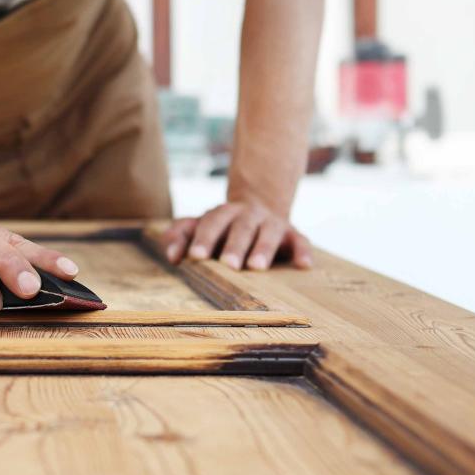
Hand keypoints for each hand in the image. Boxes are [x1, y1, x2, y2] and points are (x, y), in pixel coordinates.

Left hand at [162, 201, 311, 270]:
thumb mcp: (200, 226)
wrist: (259, 207)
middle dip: (234, 246)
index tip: (196, 255)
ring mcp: (271, 224)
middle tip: (228, 264)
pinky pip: (300, 241)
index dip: (204, 238)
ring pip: (268, 233)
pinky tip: (303, 265)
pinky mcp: (293, 234)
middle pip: (241, 228)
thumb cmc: (222, 226)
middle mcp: (248, 215)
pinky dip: (302, 252)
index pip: (211, 223)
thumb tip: (171, 256)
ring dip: (263, 249)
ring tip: (257, 267)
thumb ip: (181, 235)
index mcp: (223, 214)